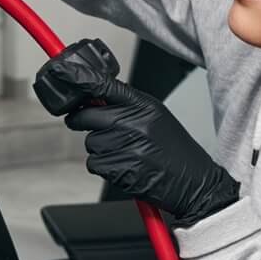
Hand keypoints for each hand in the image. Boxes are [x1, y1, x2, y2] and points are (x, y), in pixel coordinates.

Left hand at [34, 39, 239, 226]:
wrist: (196, 184)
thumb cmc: (176, 153)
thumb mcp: (158, 118)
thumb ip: (129, 106)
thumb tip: (95, 99)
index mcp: (145, 106)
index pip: (105, 86)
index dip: (80, 81)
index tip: (64, 75)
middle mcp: (135, 123)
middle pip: (88, 115)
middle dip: (84, 122)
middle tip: (95, 129)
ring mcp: (126, 146)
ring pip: (90, 142)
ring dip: (100, 150)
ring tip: (125, 154)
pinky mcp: (120, 169)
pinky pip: (94, 164)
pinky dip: (104, 168)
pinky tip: (124, 167)